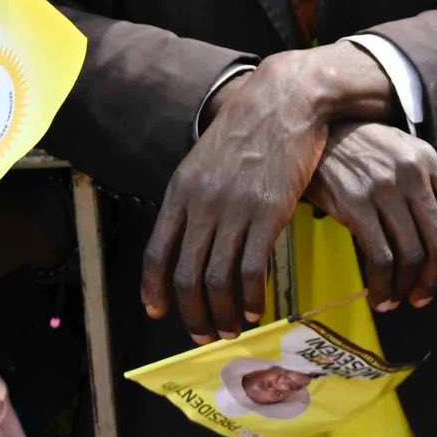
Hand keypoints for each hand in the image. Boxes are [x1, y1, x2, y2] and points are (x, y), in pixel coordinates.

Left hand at [144, 55, 340, 336]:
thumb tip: (186, 236)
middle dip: (192, 314)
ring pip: (217, 279)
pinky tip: (257, 310)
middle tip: (203, 335)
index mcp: (180, 191)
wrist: (282, 101)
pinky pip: (253, 269)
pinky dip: (252, 297)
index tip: (157, 310)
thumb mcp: (204, 160)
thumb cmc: (245, 131)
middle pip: (185, 275)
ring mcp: (234, 209)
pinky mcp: (268, 213)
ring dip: (223, 314)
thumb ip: (193, 197)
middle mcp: (202, 203)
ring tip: (231, 330)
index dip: (154, 288)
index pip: (156, 251)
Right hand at [305, 124, 436, 314]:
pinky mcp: (355, 204)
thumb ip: (430, 204)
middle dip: (435, 279)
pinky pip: (380, 258)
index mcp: (430, 162)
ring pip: (412, 255)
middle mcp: (412, 174)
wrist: (318, 131)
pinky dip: (383, 285)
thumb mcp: (404, 161)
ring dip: (408, 287)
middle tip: (423, 295)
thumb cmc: (366, 151)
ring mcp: (384, 188)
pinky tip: (380, 295)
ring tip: (399, 298)